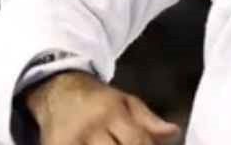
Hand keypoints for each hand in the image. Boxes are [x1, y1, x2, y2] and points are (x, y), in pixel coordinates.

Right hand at [25, 71, 181, 144]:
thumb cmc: (97, 99)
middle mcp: (90, 127)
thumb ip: (149, 121)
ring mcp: (70, 141)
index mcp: (111, 112)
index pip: (137, 141)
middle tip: (128, 144)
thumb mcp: (126, 101)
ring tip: (115, 144)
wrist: (57, 91)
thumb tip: (174, 132)